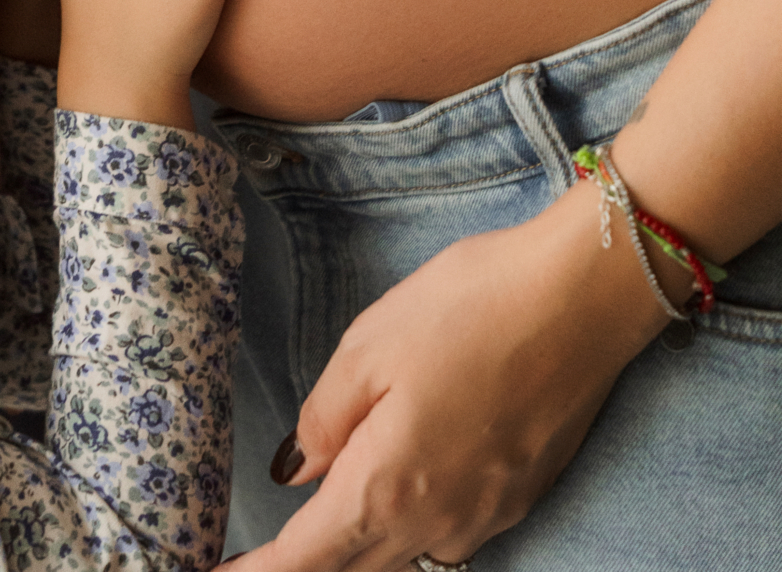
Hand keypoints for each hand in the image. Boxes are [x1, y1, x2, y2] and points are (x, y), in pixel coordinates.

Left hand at [242, 182, 671, 571]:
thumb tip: (296, 473)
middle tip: (260, 549)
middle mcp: (437, 523)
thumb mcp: (370, 345)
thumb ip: (325, 419)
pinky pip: (448, 534)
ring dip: (361, 546)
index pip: (306, 559)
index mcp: (387, 486)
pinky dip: (410, 524)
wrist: (584, 299)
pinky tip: (403, 482)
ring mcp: (486, 518)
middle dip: (309, 562)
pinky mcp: (518, 498)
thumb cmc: (469, 307)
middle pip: (354, 568)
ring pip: (404, 555)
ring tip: (326, 511)